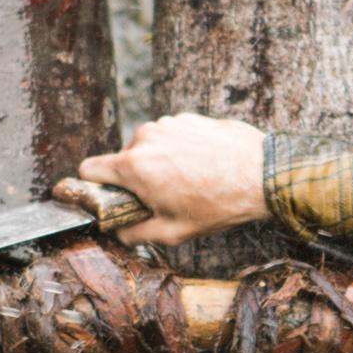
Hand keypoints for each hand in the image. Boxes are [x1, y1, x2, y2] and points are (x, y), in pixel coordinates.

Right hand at [77, 115, 266, 245]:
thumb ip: (137, 234)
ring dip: (159, 163)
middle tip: (163, 198)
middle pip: (122, 160)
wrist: (263, 174)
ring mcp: (168, 124)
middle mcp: (145, 138)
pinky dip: (179, 150)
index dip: (93, 186)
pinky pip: (171, 136)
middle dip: (135, 179)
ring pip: (149, 147)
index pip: (89, 169)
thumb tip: (120, 234)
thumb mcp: (174, 232)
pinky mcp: (188, 118)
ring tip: (189, 182)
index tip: (106, 196)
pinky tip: (203, 166)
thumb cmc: (219, 204)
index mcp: (134, 166)